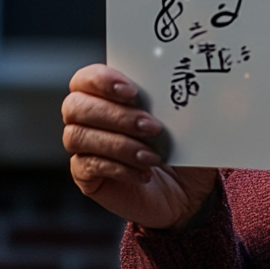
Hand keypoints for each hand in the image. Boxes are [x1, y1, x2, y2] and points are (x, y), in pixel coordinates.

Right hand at [62, 64, 217, 229]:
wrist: (187, 190)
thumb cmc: (183, 146)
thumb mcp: (188, 120)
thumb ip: (181, 99)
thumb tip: (193, 86)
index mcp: (108, 94)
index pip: (85, 78)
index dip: (101, 80)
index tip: (132, 91)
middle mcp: (88, 118)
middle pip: (76, 106)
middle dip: (115, 115)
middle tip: (151, 126)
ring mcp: (84, 147)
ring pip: (77, 136)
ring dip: (119, 144)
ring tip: (153, 155)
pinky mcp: (86, 176)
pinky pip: (87, 166)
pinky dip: (119, 167)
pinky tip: (145, 172)